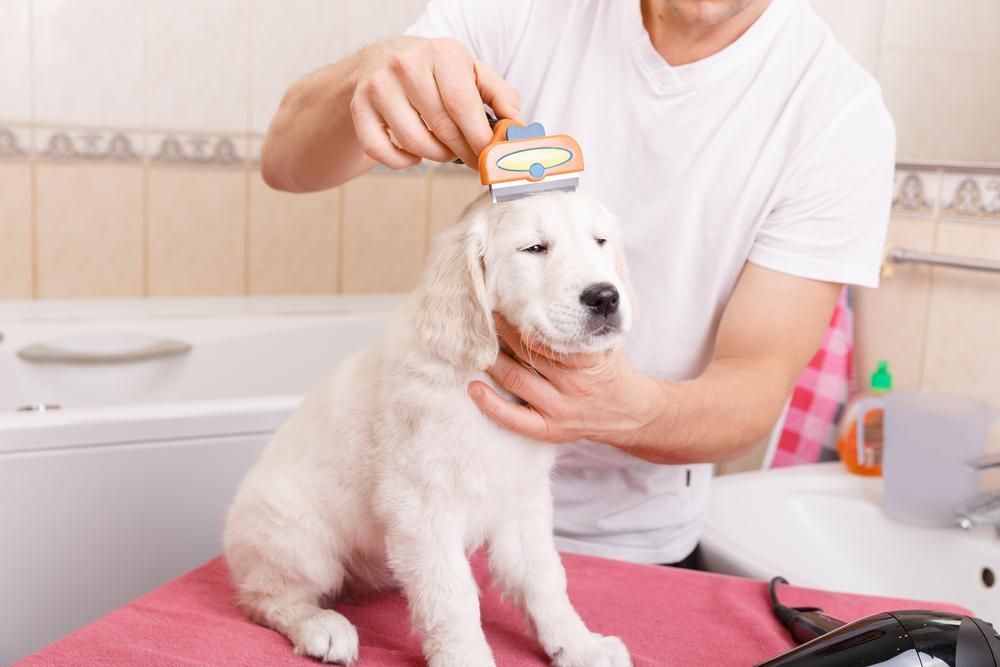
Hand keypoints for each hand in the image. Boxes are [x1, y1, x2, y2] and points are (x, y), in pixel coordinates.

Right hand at [350, 37, 521, 168]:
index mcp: (441, 54)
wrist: (381, 60)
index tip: (490, 156)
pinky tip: (414, 152)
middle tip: (471, 158)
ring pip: (415, 143)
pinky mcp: (359, 108)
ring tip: (444, 148)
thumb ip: (500, 97)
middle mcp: (406, 65)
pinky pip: (383, 152)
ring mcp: (379, 86)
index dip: (480, 139)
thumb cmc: (434, 72)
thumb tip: (517, 127)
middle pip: (442, 129)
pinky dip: (403, 161)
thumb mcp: (471, 72)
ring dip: (436, 156)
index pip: (463, 106)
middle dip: (463, 152)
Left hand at [467, 316, 664, 447]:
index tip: (510, 304)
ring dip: (493, 361)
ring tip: (477, 345)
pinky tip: (474, 388)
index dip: (527, 322)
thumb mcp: (606, 347)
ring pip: (517, 380)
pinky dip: (491, 405)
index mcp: (588, 361)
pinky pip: (514, 419)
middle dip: (504, 334)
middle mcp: (572, 385)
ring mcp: (559, 409)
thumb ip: (582, 330)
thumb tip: (553, 300)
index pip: (551, 338)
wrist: (629, 413)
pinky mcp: (548, 429)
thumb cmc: (611, 373)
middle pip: (529, 355)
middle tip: (487, 316)